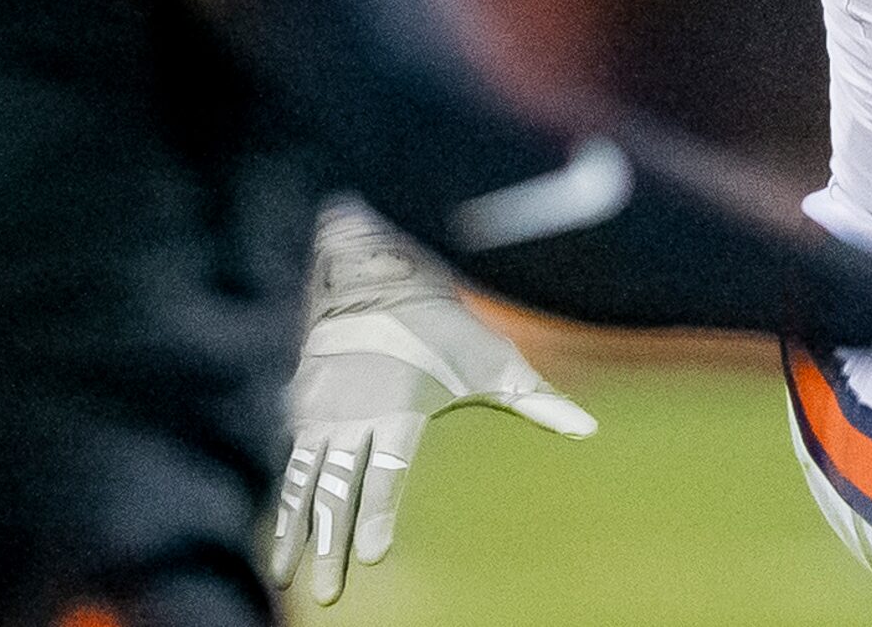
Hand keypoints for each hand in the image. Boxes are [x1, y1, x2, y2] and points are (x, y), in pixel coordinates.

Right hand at [270, 203, 594, 605]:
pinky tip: (282, 536)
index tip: (374, 555)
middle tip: (329, 592)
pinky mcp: (303, 407)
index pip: (386, 470)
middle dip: (331, 543)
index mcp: (398, 406)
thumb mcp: (493, 359)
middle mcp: (353, 413)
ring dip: (298, 530)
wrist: (378, 279)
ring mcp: (322, 411)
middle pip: (338, 489)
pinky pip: (292, 463)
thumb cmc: (444, 326)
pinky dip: (284, 501)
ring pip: (307, 481)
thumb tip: (588, 430)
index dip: (378, 514)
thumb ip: (537, 400)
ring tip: (288, 574)